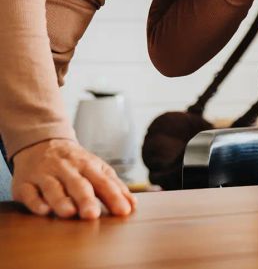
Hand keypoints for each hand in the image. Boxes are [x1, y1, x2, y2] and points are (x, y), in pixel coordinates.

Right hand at [11, 139, 136, 218]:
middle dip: (86, 199)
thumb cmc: (75, 163)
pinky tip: (43, 210)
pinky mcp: (24, 184)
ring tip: (69, 213)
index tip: (124, 211)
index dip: (114, 196)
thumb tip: (132, 205)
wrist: (42, 143)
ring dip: (61, 200)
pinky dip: (35, 202)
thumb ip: (114, 186)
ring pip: (53, 188)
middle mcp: (67, 169)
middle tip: (92, 215)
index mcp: (88, 165)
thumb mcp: (96, 168)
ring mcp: (45, 175)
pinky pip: (29, 193)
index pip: (104, 181)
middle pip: (78, 184)